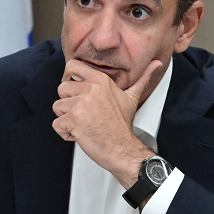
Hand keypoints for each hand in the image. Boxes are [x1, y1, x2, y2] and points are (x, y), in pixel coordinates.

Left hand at [52, 59, 160, 185]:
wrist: (122, 149)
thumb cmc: (122, 125)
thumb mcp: (131, 97)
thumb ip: (142, 79)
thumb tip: (156, 64)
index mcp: (101, 80)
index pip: (71, 66)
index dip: (70, 79)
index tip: (77, 91)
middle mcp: (91, 89)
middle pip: (61, 88)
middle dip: (69, 104)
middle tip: (86, 115)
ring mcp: (81, 104)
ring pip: (57, 107)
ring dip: (67, 119)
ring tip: (84, 124)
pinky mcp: (74, 119)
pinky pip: (56, 124)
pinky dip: (65, 133)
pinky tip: (80, 134)